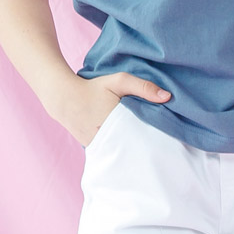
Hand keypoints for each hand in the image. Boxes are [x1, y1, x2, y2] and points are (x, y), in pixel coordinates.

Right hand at [41, 72, 170, 146]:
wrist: (64, 98)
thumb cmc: (93, 88)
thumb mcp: (119, 81)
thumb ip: (143, 87)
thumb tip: (168, 97)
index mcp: (118, 122)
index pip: (144, 136)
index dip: (156, 136)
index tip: (167, 136)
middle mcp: (109, 138)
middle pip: (135, 146)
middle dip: (147, 145)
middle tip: (161, 144)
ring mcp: (100, 146)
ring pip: (124, 151)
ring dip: (133, 148)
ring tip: (146, 146)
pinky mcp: (94, 149)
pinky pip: (112, 152)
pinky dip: (120, 149)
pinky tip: (128, 145)